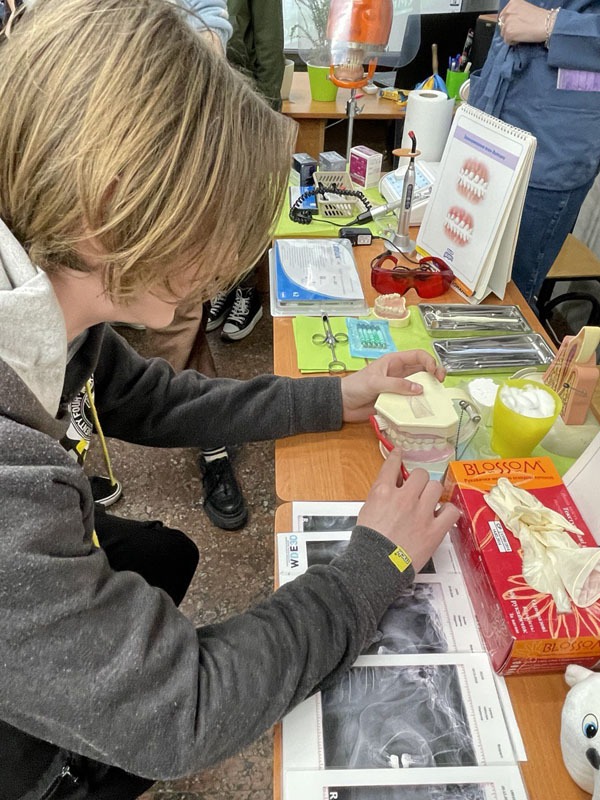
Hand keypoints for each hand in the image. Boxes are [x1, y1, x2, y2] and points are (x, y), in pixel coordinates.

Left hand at [340, 350, 444, 422]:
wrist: (343, 403)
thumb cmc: (355, 386)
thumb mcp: (375, 382)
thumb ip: (396, 385)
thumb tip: (419, 389)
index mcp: (394, 361)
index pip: (418, 355)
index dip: (429, 361)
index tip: (434, 372)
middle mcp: (399, 373)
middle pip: (423, 370)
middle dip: (434, 374)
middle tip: (440, 383)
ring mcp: (399, 387)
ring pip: (420, 386)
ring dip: (428, 390)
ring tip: (436, 396)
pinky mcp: (397, 400)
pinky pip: (412, 400)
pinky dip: (419, 403)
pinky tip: (424, 407)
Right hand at [358, 449, 459, 573]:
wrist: (375, 566)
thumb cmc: (368, 542)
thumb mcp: (367, 510)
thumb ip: (381, 496)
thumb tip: (393, 489)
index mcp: (383, 492)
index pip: (393, 465)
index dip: (397, 457)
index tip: (399, 454)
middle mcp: (404, 498)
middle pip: (420, 474)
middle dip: (418, 480)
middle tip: (417, 489)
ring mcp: (422, 513)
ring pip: (436, 487)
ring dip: (432, 493)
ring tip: (429, 502)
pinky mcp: (434, 530)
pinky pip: (451, 511)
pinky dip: (448, 511)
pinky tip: (442, 515)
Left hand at [497, 0, 548, 44]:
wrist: (547, 24)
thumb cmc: (540, 17)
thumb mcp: (525, 8)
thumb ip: (515, 13)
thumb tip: (508, 22)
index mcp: (512, 3)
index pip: (503, 16)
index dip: (508, 22)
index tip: (515, 25)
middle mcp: (508, 11)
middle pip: (502, 25)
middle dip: (508, 29)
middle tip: (519, 30)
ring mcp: (508, 22)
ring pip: (503, 34)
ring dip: (510, 36)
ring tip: (521, 34)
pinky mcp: (509, 32)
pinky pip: (506, 41)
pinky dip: (512, 42)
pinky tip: (521, 38)